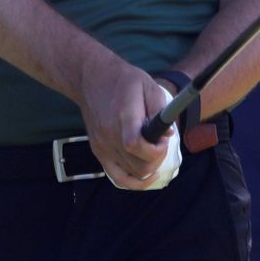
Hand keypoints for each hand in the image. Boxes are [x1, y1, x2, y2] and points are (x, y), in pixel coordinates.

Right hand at [78, 52, 169, 188]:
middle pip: (138, 165)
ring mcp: (102, 146)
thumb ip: (160, 109)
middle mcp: (109, 135)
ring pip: (132, 174)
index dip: (155, 149)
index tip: (163, 140)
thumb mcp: (148, 84)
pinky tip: (148, 174)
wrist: (92, 78)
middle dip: (157, 158)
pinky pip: (118, 178)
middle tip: (161, 143)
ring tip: (153, 150)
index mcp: (123, 116)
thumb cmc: (124, 80)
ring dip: (149, 168)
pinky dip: (135, 182)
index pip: (135, 144)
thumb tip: (168, 135)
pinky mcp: (98, 152)